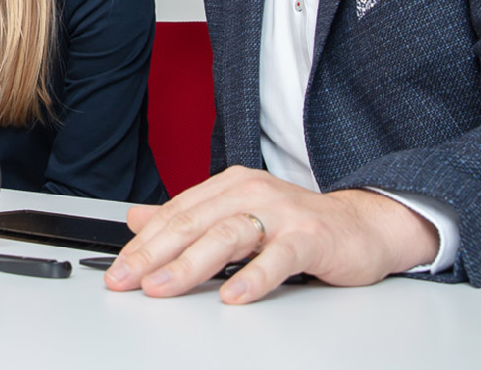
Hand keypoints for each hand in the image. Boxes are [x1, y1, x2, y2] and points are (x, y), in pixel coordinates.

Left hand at [104, 166, 439, 303]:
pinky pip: (278, 258)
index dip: (143, 243)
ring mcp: (282, 213)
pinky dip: (254, 277)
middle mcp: (251, 192)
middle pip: (193, 223)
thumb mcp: (236, 214)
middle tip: (125, 279)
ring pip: (226, 237)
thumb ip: (188, 217)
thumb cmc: (297, 224)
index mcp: (229, 186)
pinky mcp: (310, 238)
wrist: (363, 226)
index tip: (117, 269)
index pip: (176, 214)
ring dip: (190, 265)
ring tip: (162, 287)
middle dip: (153, 254)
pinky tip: (233, 295)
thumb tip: (137, 219)